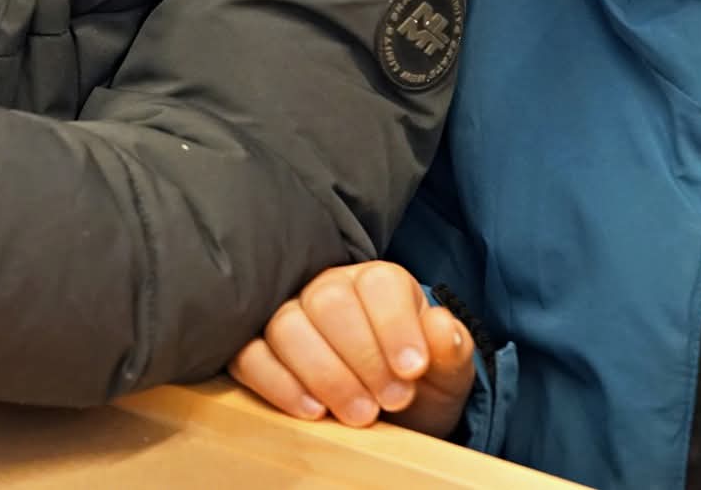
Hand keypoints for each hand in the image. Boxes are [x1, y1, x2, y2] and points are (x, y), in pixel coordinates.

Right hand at [228, 261, 476, 437]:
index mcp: (378, 284)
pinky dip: (278, 384)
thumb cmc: (414, 385)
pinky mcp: (255, 348)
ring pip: (286, 326)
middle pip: (328, 303)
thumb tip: (442, 327)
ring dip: (324, 375)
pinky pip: (250, 355)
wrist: (388, 417)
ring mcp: (287, 315)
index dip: (395, 326)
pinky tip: (313, 411)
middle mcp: (328, 289)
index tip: (413, 372)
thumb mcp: (446, 373)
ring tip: (360, 416)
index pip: (379, 284)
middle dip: (362, 358)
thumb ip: (450, 349)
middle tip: (390, 402)